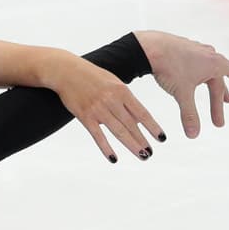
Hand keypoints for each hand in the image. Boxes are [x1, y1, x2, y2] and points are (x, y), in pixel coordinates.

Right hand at [48, 56, 165, 162]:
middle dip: (142, 140)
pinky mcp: (84, 116)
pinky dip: (106, 148)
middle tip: (150, 153)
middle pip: (131, 125)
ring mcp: (98, 109)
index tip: (162, 138)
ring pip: (118, 131)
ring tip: (142, 156)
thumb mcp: (113, 82)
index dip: (153, 127)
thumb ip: (125, 99)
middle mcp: (112, 101)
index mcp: (122, 91)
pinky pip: (97, 135)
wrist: (66, 71)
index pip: (142, 113)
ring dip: (131, 145)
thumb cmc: (91, 76)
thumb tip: (138, 118)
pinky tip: (113, 158)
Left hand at [135, 30, 228, 137]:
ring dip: (214, 89)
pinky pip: (198, 67)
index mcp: (216, 63)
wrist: (148, 47)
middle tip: (218, 122)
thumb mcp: (181, 93)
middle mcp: (210, 55)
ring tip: (223, 99)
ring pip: (209, 74)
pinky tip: (199, 80)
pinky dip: (201, 79)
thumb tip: (194, 136)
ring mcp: (197, 51)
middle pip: (218, 83)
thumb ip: (189, 114)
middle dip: (218, 104)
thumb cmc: (169, 67)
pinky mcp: (184, 50)